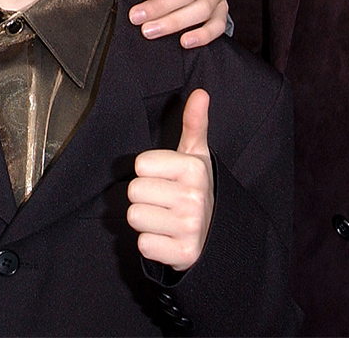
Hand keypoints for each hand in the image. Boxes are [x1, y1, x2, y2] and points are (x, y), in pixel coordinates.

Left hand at [129, 88, 215, 270]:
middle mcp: (194, 197)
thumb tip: (200, 93)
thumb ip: (194, 124)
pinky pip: (144, 245)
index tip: (166, 179)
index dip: (148, 173)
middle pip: (134, 192)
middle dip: (144, 197)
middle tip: (164, 201)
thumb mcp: (196, 156)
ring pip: (135, 218)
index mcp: (194, 168)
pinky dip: (152, 244)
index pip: (139, 165)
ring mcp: (190, 227)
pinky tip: (167, 238)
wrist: (215, 234)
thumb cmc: (195, 188)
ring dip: (146, 221)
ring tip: (165, 219)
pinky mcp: (185, 255)